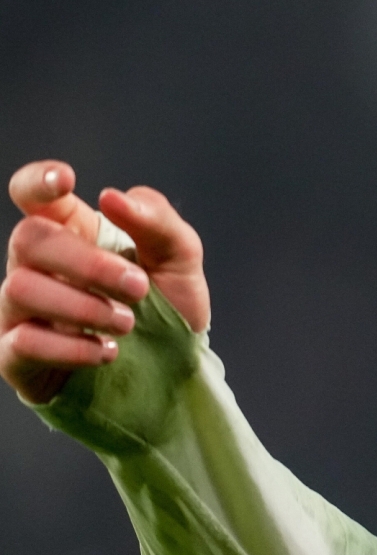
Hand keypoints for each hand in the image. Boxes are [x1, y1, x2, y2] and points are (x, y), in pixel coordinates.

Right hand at [2, 161, 208, 404]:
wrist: (176, 373)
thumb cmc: (168, 308)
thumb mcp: (181, 260)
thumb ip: (157, 221)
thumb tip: (113, 197)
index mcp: (72, 232)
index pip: (32, 194)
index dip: (37, 181)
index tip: (66, 182)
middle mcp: (36, 266)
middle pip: (28, 238)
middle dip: (88, 263)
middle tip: (139, 287)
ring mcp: (20, 311)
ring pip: (22, 289)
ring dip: (84, 307)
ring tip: (128, 324)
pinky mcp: (17, 357)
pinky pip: (23, 343)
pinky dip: (72, 348)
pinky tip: (108, 352)